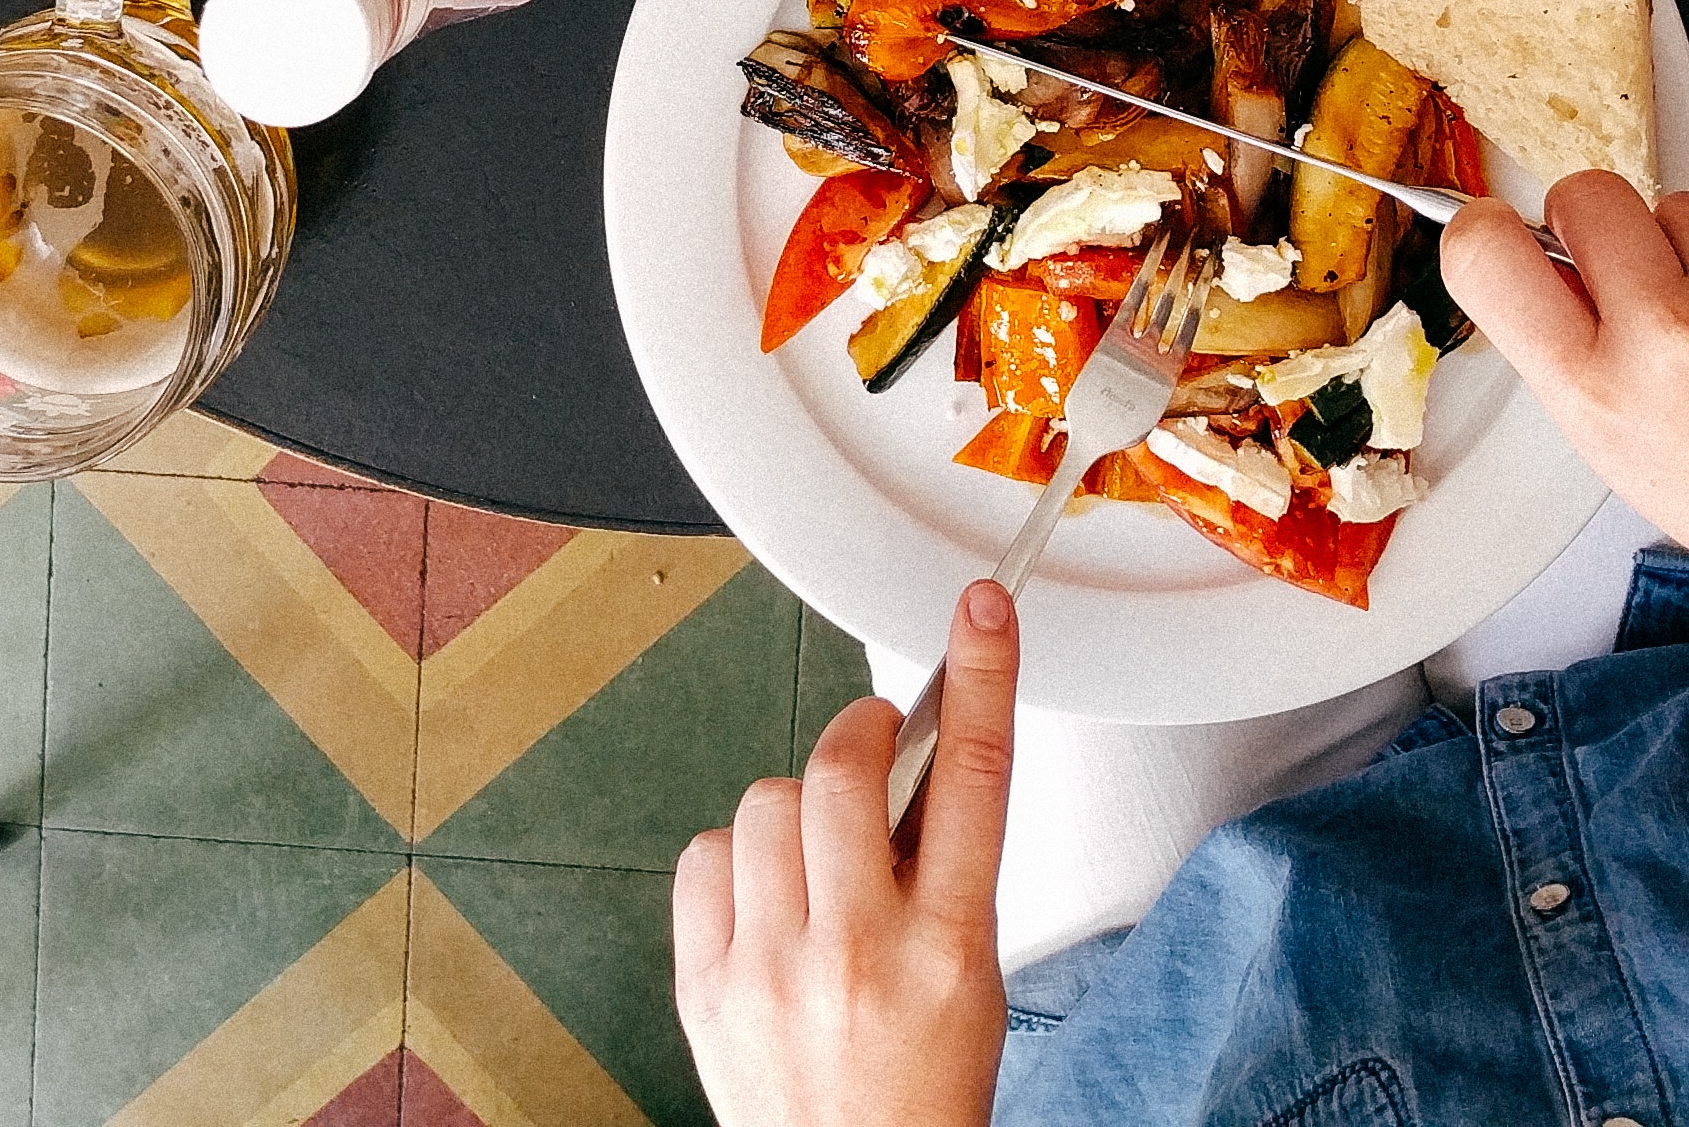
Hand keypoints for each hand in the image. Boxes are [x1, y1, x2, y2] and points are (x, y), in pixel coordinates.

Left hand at [676, 580, 1015, 1126]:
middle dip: (860, 736)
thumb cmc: (920, 1089)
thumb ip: (948, 868)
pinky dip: (738, 858)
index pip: (974, 778)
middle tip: (873, 748)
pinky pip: (707, 855)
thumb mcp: (973, 978)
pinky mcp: (707, 984)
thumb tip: (918, 758)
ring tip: (820, 858)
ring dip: (798, 807)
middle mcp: (858, 952)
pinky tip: (768, 897)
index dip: (980, 676)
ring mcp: (773, 968)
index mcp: (949, 948)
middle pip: (843, 767)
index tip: (980, 610)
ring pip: (766, 800)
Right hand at [1444, 178, 1688, 675]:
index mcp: (1600, 397)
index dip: (1485, 229)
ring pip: (1684, 209)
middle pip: (1586, 195)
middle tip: (1644, 280)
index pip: (1487, 257)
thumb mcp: (1635, 462)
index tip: (1504, 232)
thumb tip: (1551, 264)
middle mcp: (1667, 335)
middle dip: (1603, 224)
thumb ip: (1586, 361)